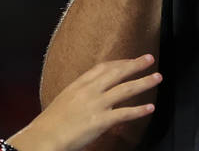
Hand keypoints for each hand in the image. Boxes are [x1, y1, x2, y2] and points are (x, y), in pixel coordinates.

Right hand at [8, 54, 160, 150]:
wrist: (41, 139)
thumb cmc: (49, 124)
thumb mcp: (64, 100)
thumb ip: (81, 94)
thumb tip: (94, 93)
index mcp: (79, 84)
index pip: (103, 67)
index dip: (120, 62)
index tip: (130, 60)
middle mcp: (89, 91)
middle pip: (117, 72)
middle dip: (136, 64)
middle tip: (150, 59)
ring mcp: (96, 105)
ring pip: (125, 89)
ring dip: (144, 82)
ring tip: (157, 77)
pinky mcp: (100, 121)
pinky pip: (124, 113)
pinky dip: (139, 110)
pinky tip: (149, 108)